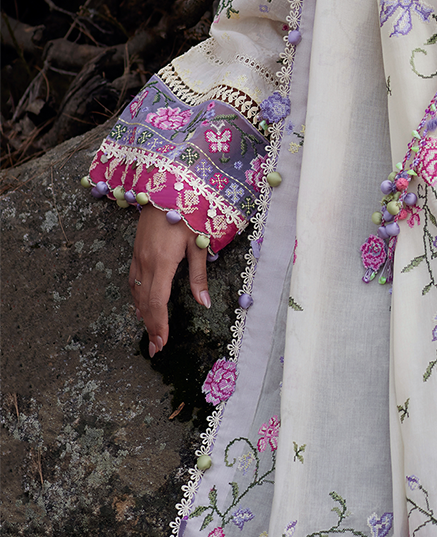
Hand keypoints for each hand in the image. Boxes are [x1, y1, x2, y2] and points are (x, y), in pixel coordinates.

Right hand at [129, 204, 210, 356]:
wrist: (165, 187)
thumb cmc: (187, 212)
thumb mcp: (198, 243)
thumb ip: (199, 274)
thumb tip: (203, 302)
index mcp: (162, 262)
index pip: (157, 302)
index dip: (159, 324)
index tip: (162, 343)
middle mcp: (146, 262)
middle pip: (145, 302)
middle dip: (151, 326)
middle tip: (155, 348)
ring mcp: (138, 256)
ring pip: (136, 292)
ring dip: (143, 315)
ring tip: (150, 333)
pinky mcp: (136, 251)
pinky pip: (133, 280)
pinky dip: (136, 297)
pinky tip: (140, 306)